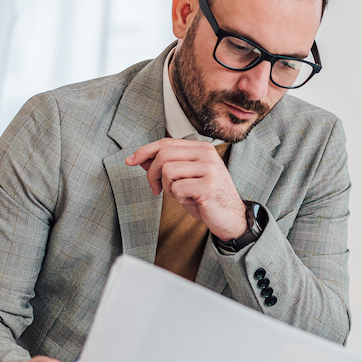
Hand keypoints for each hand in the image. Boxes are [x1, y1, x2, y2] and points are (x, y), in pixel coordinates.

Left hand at [125, 138, 247, 239]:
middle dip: (152, 173)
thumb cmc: (207, 197)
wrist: (231, 218)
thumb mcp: (185, 178)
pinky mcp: (208, 186)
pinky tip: (190, 200)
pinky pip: (177, 188)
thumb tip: (140, 157)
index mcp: (202, 149)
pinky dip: (178, 198)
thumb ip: (166, 165)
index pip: (166, 143)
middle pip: (164, 154)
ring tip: (180, 194)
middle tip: (156, 188)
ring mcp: (209, 169)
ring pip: (168, 170)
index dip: (145, 151)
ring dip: (168, 187)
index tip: (130, 160)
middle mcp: (207, 154)